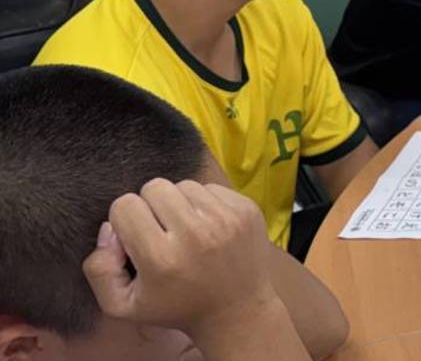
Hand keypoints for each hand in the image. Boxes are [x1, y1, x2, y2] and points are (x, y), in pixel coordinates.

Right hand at [82, 179, 278, 338]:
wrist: (236, 310)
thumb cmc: (177, 306)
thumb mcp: (123, 305)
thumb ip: (99, 269)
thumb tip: (108, 229)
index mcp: (162, 258)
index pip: (125, 205)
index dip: (124, 220)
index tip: (136, 238)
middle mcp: (195, 233)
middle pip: (154, 186)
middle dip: (150, 206)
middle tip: (160, 231)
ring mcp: (225, 218)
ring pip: (184, 184)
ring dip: (179, 203)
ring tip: (185, 230)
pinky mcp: (246, 209)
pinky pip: (211, 187)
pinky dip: (204, 203)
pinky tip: (208, 228)